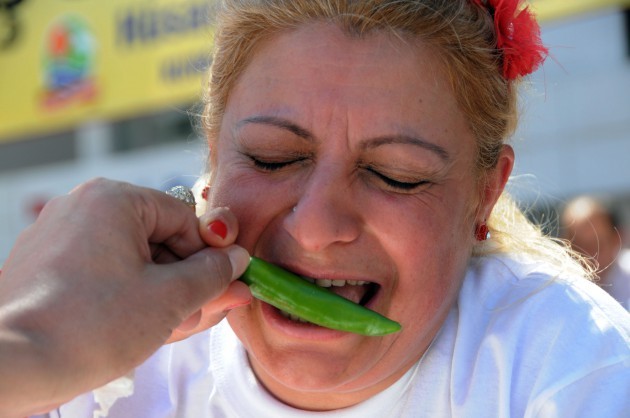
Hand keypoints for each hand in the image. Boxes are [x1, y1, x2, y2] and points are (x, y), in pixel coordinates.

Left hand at [0, 178, 249, 416]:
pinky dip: (128, 293)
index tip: (224, 287)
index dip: (209, 257)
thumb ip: (212, 275)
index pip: (184, 219)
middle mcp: (83, 206)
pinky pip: (103, 270)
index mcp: (113, 199)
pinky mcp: (46, 264)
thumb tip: (237, 261)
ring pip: (132, 258)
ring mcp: (60, 235)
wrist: (12, 367)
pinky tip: (142, 325)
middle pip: (158, 238)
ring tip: (172, 326)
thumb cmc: (90, 328)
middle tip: (201, 313)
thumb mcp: (169, 299)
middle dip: (184, 279)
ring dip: (160, 291)